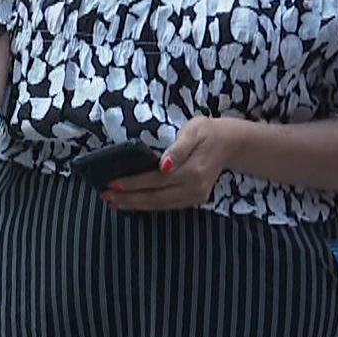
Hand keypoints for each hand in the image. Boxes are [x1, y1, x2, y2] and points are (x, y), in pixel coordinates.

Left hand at [103, 118, 233, 211]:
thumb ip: (178, 148)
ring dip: (136, 205)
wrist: (231, 144)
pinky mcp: (195, 200)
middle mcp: (193, 188)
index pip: (155, 180)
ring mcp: (195, 197)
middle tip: (106, 196)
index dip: (133, 183)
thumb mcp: (194, 130)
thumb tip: (163, 166)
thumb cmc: (208, 132)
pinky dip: (150, 206)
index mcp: (192, 171)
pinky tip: (135, 204)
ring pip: (161, 206)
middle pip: (155, 198)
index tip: (112, 183)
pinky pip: (168, 206)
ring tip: (115, 203)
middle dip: (129, 198)